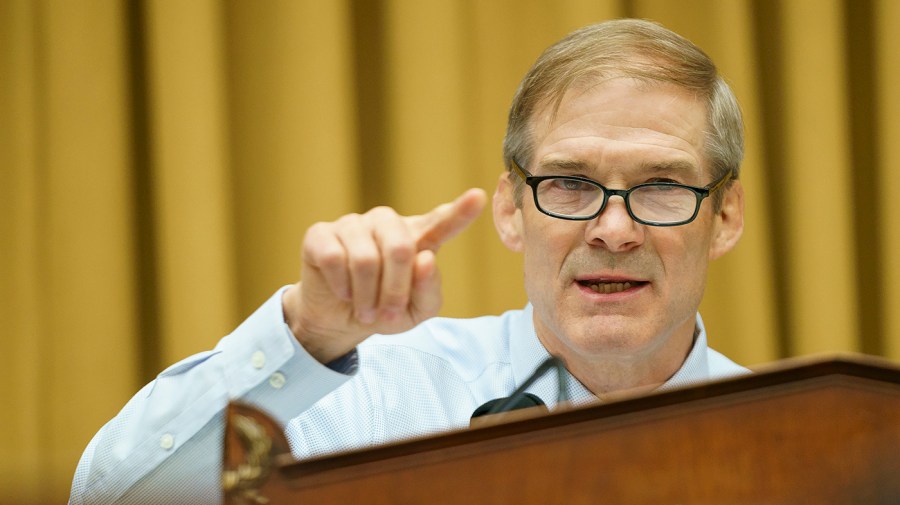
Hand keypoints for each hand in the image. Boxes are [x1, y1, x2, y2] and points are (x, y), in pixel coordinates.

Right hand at [282, 188, 486, 362]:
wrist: (338, 320)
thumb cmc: (383, 310)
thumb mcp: (415, 312)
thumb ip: (429, 290)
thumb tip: (425, 259)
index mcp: (417, 238)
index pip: (442, 222)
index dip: (460, 211)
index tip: (479, 197)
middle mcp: (387, 224)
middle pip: (400, 248)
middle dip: (395, 290)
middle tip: (387, 315)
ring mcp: (353, 224)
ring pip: (365, 258)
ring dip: (366, 296)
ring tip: (365, 310)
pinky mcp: (321, 234)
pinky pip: (335, 259)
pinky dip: (342, 286)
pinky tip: (343, 292)